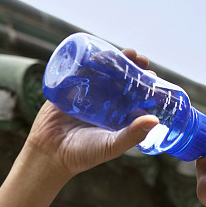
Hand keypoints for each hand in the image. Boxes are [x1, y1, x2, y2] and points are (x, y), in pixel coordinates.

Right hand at [22, 49, 158, 178]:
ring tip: (125, 53)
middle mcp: (105, 102)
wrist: (50, 154)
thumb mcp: (112, 145)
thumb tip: (155, 120)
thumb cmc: (83, 154)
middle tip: (140, 60)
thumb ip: (132, 134)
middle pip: (122, 79)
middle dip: (132, 67)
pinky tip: (99, 52)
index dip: (146, 85)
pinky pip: (80, 70)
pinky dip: (89, 60)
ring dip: (114, 60)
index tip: (154, 76)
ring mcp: (87, 93)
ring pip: (103, 72)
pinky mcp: (69, 88)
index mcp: (118, 115)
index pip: (136, 96)